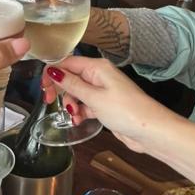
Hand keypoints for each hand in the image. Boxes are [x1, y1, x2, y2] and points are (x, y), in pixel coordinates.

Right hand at [43, 56, 182, 153]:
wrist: (151, 131)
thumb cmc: (126, 110)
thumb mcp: (94, 97)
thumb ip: (71, 84)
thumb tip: (52, 70)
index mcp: (98, 67)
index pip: (67, 63)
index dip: (52, 74)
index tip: (43, 89)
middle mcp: (100, 75)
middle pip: (70, 78)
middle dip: (61, 91)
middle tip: (51, 102)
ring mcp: (103, 91)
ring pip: (77, 93)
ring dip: (71, 104)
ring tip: (75, 116)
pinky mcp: (106, 105)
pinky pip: (86, 104)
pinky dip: (81, 112)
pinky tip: (80, 120)